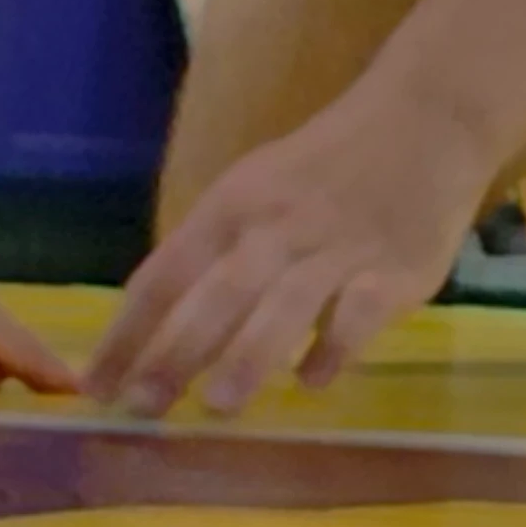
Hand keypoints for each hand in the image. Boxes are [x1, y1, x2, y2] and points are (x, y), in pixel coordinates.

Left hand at [88, 90, 486, 418]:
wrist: (430, 117)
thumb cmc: (330, 162)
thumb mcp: (258, 187)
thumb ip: (215, 251)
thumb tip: (159, 329)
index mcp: (235, 204)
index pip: (166, 273)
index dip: (127, 332)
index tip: (95, 386)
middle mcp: (280, 226)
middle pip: (219, 292)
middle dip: (176, 352)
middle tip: (142, 409)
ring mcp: (340, 246)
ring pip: (286, 302)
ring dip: (249, 355)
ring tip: (219, 407)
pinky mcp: (397, 266)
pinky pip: (359, 312)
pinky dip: (334, 347)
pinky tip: (312, 381)